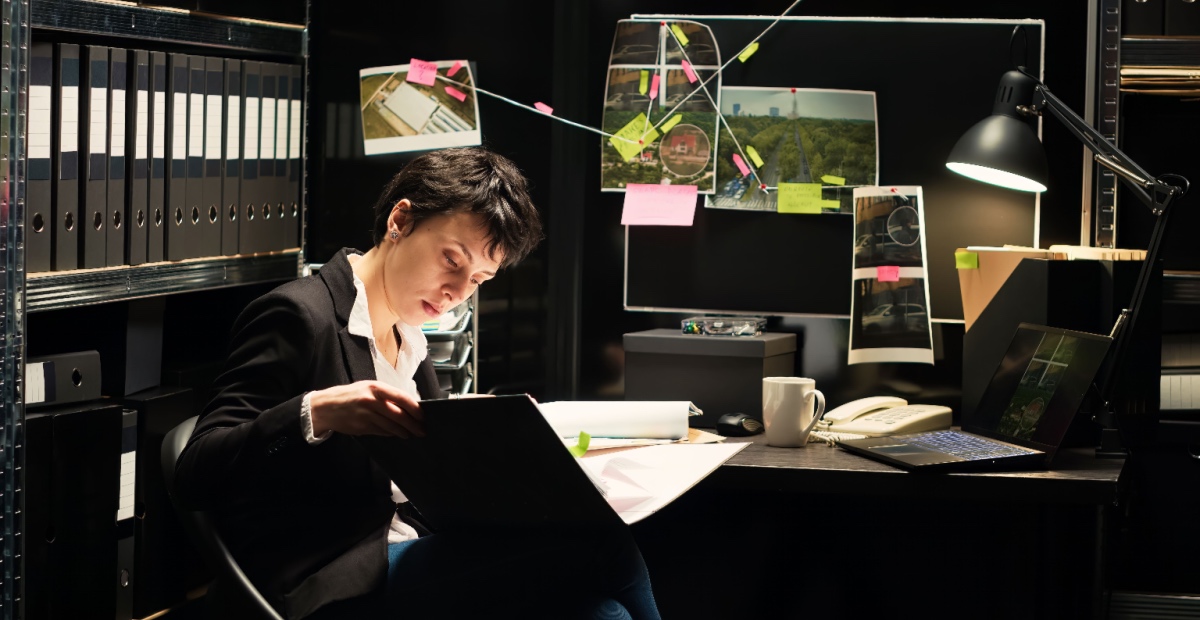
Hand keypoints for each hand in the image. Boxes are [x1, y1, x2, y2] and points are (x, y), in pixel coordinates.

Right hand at [309, 380, 423, 437]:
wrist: (326, 407)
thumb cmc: (351, 395)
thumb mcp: (368, 388)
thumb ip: (386, 396)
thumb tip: (408, 406)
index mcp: (376, 388)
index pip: (402, 398)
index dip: (415, 409)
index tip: (423, 416)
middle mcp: (371, 401)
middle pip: (398, 415)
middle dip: (413, 424)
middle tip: (422, 430)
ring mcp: (366, 415)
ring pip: (391, 426)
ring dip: (403, 431)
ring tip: (411, 434)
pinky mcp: (361, 427)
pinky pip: (381, 431)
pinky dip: (390, 433)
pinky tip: (396, 434)